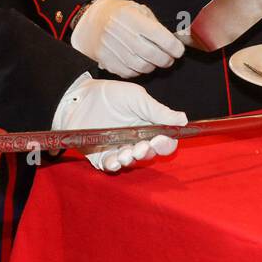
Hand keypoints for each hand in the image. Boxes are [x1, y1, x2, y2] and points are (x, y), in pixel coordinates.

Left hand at [52, 74, 187, 172]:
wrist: (78, 97)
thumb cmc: (109, 95)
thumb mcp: (136, 98)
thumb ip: (158, 111)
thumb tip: (183, 120)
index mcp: (148, 127)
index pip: (164, 142)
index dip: (166, 144)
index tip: (160, 140)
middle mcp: (135, 140)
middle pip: (149, 154)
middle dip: (147, 152)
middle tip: (140, 146)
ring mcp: (118, 149)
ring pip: (131, 162)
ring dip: (132, 159)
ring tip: (126, 152)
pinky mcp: (101, 156)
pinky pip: (111, 166)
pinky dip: (114, 165)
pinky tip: (114, 160)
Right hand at [69, 0, 184, 78]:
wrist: (90, 21)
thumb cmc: (120, 15)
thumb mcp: (138, 10)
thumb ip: (156, 25)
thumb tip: (178, 40)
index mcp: (129, 16)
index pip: (158, 35)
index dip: (173, 46)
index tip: (179, 50)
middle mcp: (118, 31)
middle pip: (151, 54)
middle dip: (166, 59)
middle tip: (170, 59)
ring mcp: (110, 47)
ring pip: (141, 66)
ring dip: (153, 67)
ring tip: (155, 61)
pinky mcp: (105, 60)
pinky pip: (128, 73)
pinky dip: (138, 71)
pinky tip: (140, 64)